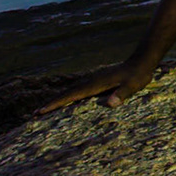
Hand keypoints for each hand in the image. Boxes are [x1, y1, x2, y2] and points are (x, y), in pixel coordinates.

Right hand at [36, 60, 155, 113]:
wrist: (142, 60)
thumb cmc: (138, 75)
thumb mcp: (132, 86)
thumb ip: (121, 94)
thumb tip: (110, 103)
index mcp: (95, 84)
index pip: (70, 96)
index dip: (55, 104)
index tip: (40, 111)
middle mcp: (90, 81)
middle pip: (65, 93)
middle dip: (50, 104)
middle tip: (33, 115)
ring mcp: (93, 80)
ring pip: (70, 91)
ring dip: (57, 100)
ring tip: (43, 110)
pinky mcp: (97, 81)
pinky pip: (77, 90)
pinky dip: (67, 97)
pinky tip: (65, 102)